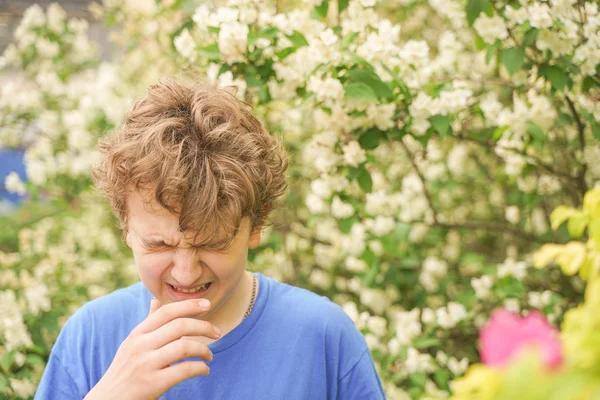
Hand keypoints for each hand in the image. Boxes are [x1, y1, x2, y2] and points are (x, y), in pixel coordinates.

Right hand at [84, 298, 220, 399]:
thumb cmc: (124, 371)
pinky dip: (200, 368)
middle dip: (204, 327)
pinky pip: (184, 370)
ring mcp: (145, 365)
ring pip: (184, 347)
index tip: (207, 304)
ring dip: (204, 350)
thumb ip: (148, 324)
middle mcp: (140, 346)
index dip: (189, 305)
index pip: (166, 312)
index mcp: (137, 334)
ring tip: (209, 356)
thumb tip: (155, 301)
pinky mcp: (152, 384)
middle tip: (217, 333)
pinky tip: (204, 370)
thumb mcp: (131, 345)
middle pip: (179, 326)